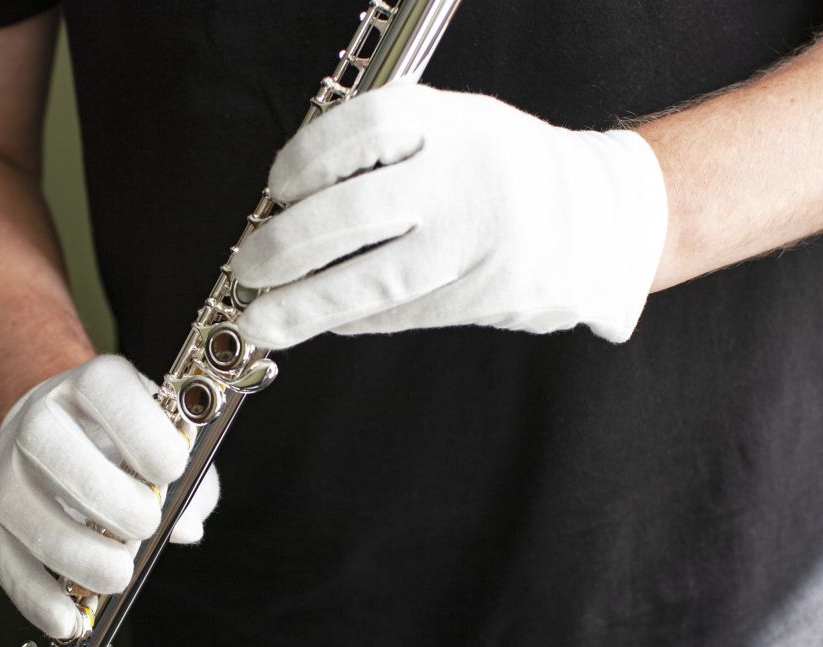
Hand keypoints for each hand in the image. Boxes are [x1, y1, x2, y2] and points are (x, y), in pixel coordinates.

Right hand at [0, 355, 219, 638]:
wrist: (63, 436)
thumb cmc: (128, 446)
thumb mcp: (170, 446)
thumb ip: (193, 482)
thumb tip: (185, 526)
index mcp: (90, 385)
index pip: (104, 386)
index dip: (139, 429)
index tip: (172, 470)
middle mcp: (37, 417)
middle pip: (48, 442)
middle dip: (104, 494)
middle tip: (145, 526)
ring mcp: (4, 468)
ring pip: (20, 506)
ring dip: (73, 551)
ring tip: (118, 575)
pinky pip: (4, 560)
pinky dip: (38, 596)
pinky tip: (71, 618)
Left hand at [232, 83, 667, 346]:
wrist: (601, 224)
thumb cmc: (500, 170)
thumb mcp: (452, 128)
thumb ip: (380, 151)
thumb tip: (286, 204)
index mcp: (452, 122)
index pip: (360, 130)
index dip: (303, 161)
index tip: (276, 189)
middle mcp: (464, 180)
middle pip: (352, 216)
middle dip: (285, 248)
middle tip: (248, 266)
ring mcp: (474, 245)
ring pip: (372, 282)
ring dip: (305, 306)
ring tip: (262, 320)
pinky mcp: (480, 297)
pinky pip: (398, 313)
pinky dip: (352, 317)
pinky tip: (326, 318)